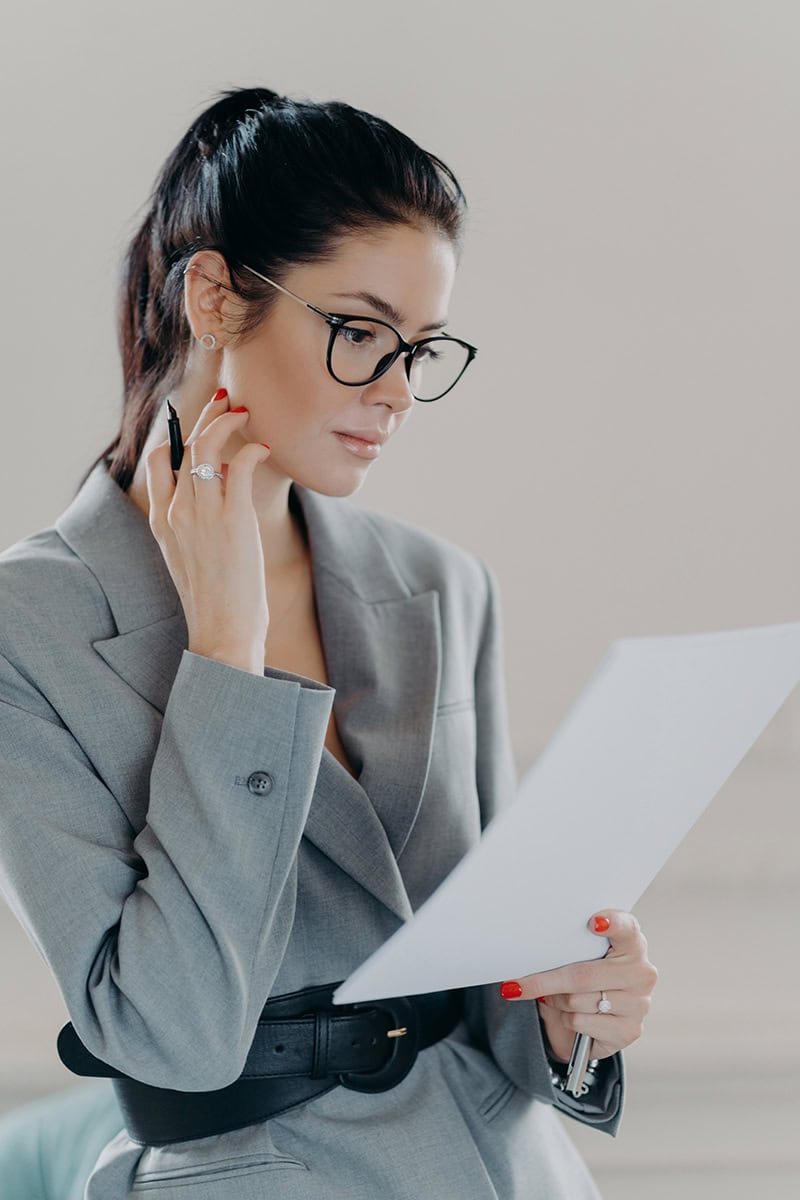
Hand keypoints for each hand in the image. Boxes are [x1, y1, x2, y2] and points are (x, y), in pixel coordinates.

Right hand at [145, 389, 271, 673]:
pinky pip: (239, 466)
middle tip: (228, 401)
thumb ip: (197, 522)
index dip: (178, 433)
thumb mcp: (192, 557)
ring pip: (207, 446)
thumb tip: (222, 487)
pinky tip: (264, 449)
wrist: (222, 633)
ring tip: (247, 413)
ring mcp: (202, 514)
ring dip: (229, 422)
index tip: (199, 421)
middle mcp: (176, 511)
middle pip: (184, 444)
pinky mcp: (233, 520)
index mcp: (161, 520)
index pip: (158, 460)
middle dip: (207, 415)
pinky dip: (252, 449)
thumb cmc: (216, 601)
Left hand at [500, 910, 657, 1062]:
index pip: (627, 928)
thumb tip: (532, 951)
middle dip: (546, 981)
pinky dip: (566, 1021)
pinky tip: (572, 1017)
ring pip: (577, 1000)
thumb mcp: (577, 959)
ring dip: (557, 1002)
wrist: (593, 1027)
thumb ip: (570, 948)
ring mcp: (639, 1004)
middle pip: (583, 974)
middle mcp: (641, 972)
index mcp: (632, 944)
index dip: (612, 923)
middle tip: (519, 984)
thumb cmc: (584, 981)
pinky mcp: (629, 1031)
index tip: (594, 922)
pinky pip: (581, 1022)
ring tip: (558, 1000)